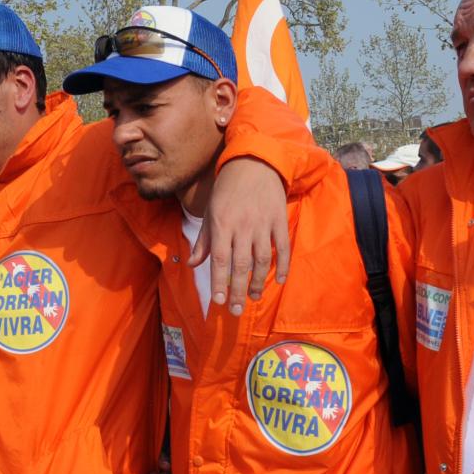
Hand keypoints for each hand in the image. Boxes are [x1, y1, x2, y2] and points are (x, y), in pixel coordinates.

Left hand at [192, 156, 290, 315]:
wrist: (254, 163)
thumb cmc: (227, 189)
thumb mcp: (210, 211)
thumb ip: (203, 241)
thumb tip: (191, 264)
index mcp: (222, 224)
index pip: (219, 259)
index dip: (219, 282)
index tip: (218, 302)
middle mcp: (242, 226)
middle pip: (240, 265)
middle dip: (237, 290)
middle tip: (236, 310)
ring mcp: (262, 224)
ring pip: (261, 260)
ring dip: (258, 282)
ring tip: (253, 298)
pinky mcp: (279, 220)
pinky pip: (282, 248)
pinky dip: (282, 266)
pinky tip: (279, 280)